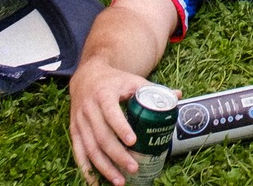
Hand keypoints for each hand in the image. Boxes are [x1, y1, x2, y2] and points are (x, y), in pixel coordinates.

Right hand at [69, 55, 165, 185]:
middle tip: (133, 168)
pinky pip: (78, 153)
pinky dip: (86, 169)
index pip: (111, 113)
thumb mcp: (132, 80)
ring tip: (120, 181)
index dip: (121, 128)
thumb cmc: (114, 81)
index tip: (133, 142)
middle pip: (102, 136)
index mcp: (104, 94)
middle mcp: (89, 108)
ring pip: (90, 148)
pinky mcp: (74, 131)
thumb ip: (152, 90)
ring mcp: (79, 121)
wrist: (87, 76)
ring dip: (104, 167)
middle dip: (117, 155)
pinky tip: (95, 183)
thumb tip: (178, 96)